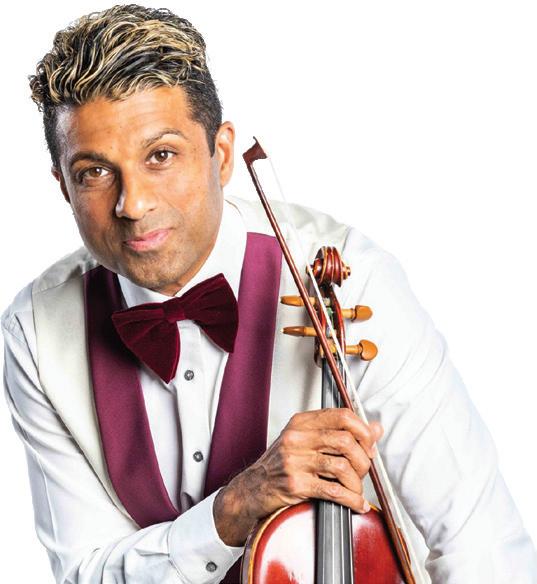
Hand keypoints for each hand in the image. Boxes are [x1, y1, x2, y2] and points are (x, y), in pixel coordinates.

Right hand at [213, 408, 382, 545]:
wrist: (252, 489)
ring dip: (356, 483)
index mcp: (301, 423)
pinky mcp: (296, 484)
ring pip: (341, 466)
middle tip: (364, 470)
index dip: (362, 431)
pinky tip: (355, 503)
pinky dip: (350, 499)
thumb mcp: (307, 441)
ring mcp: (295, 461)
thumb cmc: (280, 465)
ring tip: (356, 490)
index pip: (342, 416)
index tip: (369, 445)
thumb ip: (340, 433)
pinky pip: (333, 491)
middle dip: (362, 459)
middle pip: (345, 441)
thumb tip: (375, 428)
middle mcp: (297, 438)